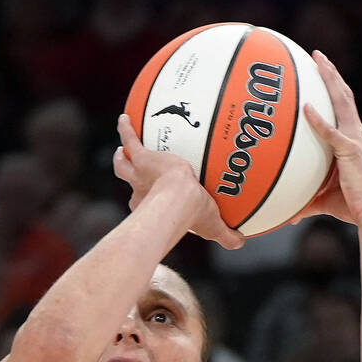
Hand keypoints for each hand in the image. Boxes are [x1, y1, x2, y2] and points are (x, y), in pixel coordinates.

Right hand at [114, 114, 243, 249]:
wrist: (178, 199)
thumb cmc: (192, 215)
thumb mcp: (212, 227)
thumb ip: (227, 235)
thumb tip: (241, 242)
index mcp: (153, 206)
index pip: (147, 204)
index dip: (146, 203)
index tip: (152, 200)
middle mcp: (141, 191)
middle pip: (130, 183)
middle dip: (128, 177)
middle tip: (128, 167)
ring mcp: (140, 174)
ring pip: (123, 164)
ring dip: (121, 155)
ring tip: (121, 146)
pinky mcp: (143, 158)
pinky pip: (131, 140)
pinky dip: (126, 129)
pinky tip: (125, 118)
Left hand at [297, 51, 361, 226]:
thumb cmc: (350, 206)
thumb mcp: (323, 199)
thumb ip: (305, 201)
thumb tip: (288, 215)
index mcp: (353, 140)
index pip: (343, 107)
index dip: (334, 88)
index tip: (322, 71)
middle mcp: (357, 134)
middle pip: (343, 96)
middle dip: (331, 73)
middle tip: (317, 55)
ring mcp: (355, 140)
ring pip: (342, 103)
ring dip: (330, 80)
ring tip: (318, 61)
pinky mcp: (351, 151)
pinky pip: (331, 133)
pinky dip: (318, 120)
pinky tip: (306, 108)